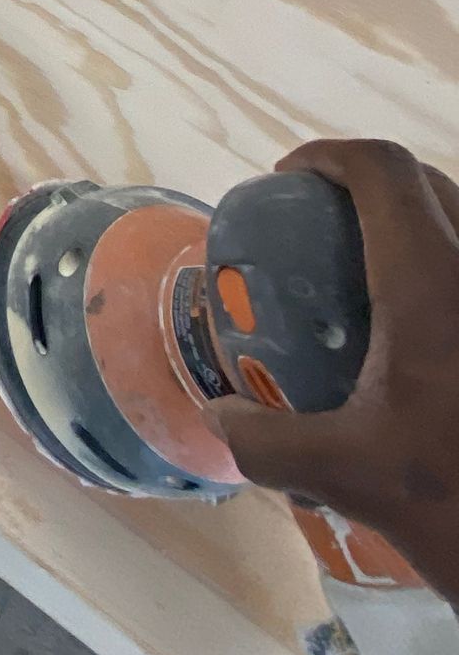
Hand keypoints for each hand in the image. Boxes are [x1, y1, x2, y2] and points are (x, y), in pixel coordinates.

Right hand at [211, 139, 458, 610]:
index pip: (384, 172)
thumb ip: (268, 442)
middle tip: (324, 224)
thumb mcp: (348, 476)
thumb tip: (219, 416)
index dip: (331, 156)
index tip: (289, 182)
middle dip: (373, 185)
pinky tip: (423, 330)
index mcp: (431, 283)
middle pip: (431, 183)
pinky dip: (444, 269)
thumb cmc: (456, 499)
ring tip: (374, 274)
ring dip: (419, 225)